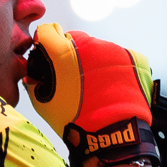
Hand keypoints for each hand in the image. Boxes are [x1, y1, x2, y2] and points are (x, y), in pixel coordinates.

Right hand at [25, 21, 159, 166]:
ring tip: (97, 88)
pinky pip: (119, 57)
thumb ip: (35, 83)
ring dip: (95, 62)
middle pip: (75, 39)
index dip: (47, 43)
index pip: (48, 31)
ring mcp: (113, 50)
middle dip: (73, 54)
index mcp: (63, 52)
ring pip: (99, 48)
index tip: (50, 54)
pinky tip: (113, 88)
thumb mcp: (44, 104)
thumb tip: (33, 76)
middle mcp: (88, 45)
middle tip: (76, 79)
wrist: (113, 135)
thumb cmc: (76, 122)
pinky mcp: (133, 58)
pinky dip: (116, 70)